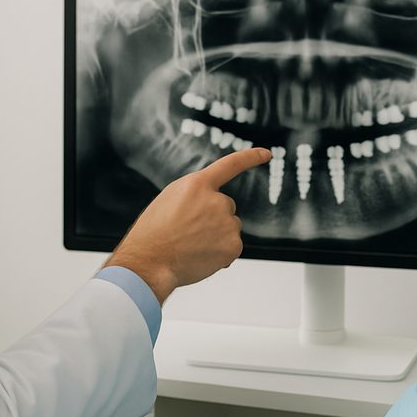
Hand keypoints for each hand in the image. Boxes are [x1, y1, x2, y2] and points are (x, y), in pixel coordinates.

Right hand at [105, 147, 270, 303]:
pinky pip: (232, 247)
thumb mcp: (170, 200)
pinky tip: (201, 257)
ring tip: (191, 246)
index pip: (231, 165)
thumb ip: (195, 196)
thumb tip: (211, 206)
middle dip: (213, 218)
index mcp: (197, 184)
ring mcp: (227, 222)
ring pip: (229, 227)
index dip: (251, 157)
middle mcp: (217, 200)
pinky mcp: (233, 244)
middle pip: (227, 206)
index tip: (266, 153)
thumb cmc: (153, 234)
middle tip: (189, 233)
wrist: (149, 262)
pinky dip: (221, 254)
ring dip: (216, 236)